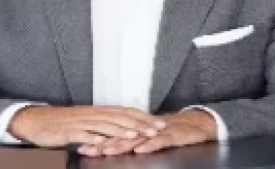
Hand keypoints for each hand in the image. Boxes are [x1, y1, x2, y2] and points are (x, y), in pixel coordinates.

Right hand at [7, 105, 166, 147]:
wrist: (36, 121)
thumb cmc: (61, 124)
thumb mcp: (85, 122)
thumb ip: (102, 125)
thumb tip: (121, 129)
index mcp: (98, 111)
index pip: (125, 112)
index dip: (143, 117)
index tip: (159, 122)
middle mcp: (93, 114)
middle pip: (121, 117)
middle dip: (140, 123)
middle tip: (158, 128)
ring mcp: (82, 122)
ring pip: (106, 125)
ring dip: (123, 130)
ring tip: (138, 134)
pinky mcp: (70, 132)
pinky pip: (85, 135)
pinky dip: (97, 138)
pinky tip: (106, 143)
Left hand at [78, 109, 216, 156]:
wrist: (193, 125)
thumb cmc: (167, 133)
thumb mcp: (145, 138)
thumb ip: (128, 142)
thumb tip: (107, 148)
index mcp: (135, 129)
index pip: (113, 135)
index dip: (97, 140)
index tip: (81, 146)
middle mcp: (142, 129)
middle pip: (119, 136)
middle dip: (102, 143)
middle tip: (87, 149)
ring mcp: (156, 132)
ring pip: (135, 138)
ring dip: (120, 144)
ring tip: (107, 150)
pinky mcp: (170, 136)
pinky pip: (158, 141)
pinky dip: (148, 145)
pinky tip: (139, 149)